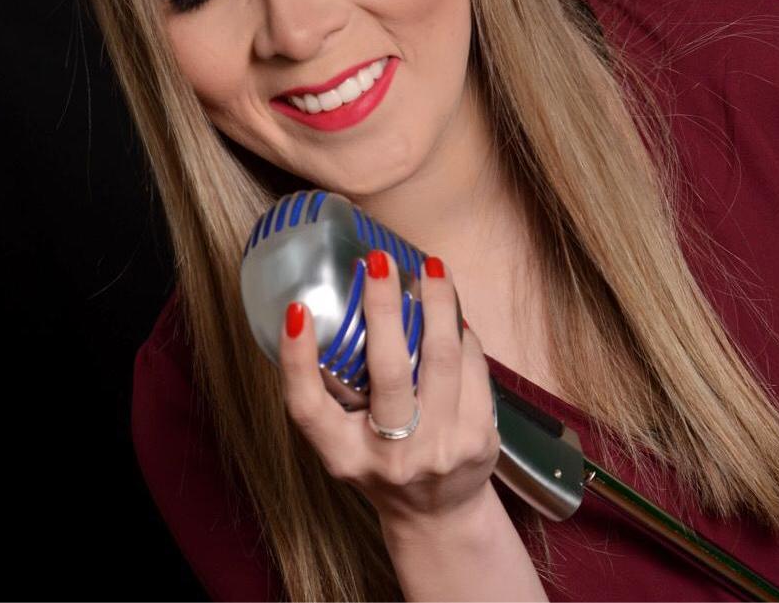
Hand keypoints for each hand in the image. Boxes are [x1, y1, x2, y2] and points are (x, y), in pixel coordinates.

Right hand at [278, 249, 499, 527]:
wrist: (439, 516)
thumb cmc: (380, 461)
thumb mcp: (343, 440)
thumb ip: (332, 392)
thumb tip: (320, 308)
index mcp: (343, 456)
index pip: (308, 409)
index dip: (297, 359)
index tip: (297, 309)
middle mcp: (391, 457)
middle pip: (388, 372)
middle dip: (384, 307)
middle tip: (380, 261)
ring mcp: (441, 449)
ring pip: (443, 358)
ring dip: (438, 303)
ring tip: (431, 267)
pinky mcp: (481, 439)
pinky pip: (472, 366)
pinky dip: (462, 331)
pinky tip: (451, 311)